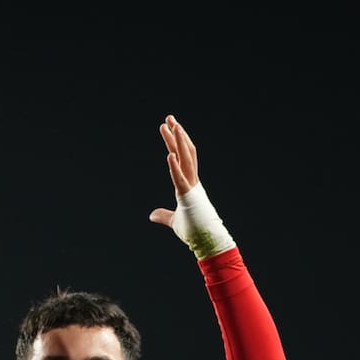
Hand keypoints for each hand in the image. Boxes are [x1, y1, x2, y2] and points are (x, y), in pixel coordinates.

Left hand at [148, 114, 233, 258]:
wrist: (208, 241)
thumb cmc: (194, 232)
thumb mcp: (174, 220)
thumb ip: (163, 215)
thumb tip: (151, 215)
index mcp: (190, 184)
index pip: (183, 157)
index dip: (176, 142)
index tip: (169, 128)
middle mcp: (193, 181)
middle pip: (185, 152)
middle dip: (177, 134)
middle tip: (169, 118)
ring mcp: (192, 187)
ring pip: (185, 159)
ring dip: (177, 141)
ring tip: (170, 124)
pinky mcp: (188, 197)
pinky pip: (180, 179)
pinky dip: (174, 167)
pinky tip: (168, 155)